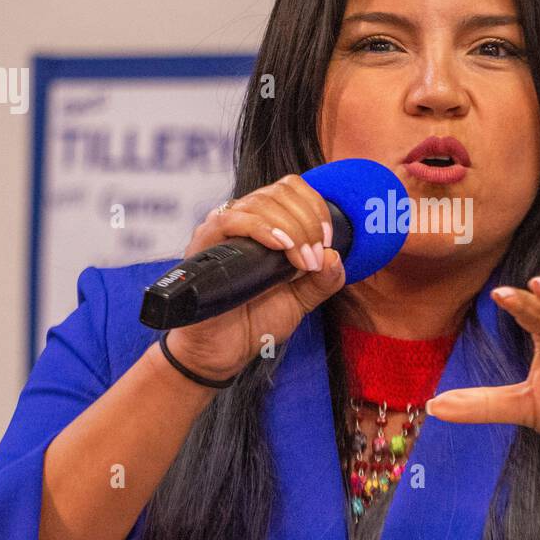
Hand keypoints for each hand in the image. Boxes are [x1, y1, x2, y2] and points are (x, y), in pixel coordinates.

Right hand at [164, 175, 345, 379]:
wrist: (225, 351)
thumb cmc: (256, 321)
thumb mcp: (301, 301)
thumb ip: (322, 281)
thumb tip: (335, 255)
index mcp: (266, 224)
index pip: (291, 188)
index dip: (315, 207)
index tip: (327, 240)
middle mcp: (242, 219)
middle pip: (279, 192)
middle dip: (307, 223)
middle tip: (313, 259)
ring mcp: (221, 230)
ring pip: (259, 202)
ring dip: (291, 229)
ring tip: (300, 261)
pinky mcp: (203, 244)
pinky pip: (229, 220)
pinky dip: (261, 229)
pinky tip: (280, 247)